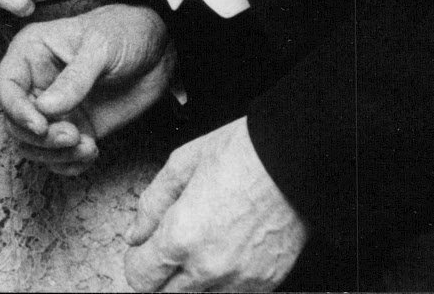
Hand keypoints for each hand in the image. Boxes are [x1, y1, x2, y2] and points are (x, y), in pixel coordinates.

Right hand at [0, 2, 172, 173]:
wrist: (160, 49)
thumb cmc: (124, 33)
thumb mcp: (100, 47)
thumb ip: (74, 79)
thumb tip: (45, 108)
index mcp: (31, 54)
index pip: (5, 87)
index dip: (15, 110)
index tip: (40, 125)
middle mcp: (36, 83)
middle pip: (14, 122)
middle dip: (40, 138)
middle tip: (73, 136)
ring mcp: (55, 109)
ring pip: (32, 145)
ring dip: (55, 154)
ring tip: (86, 146)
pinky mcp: (75, 128)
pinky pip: (57, 156)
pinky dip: (69, 164)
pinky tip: (91, 152)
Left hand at [124, 117, 307, 290]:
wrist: (298, 160)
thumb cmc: (242, 153)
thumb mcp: (182, 164)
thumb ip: (152, 204)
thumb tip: (135, 235)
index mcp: (181, 237)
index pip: (140, 277)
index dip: (136, 260)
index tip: (142, 248)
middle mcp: (209, 268)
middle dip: (159, 276)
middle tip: (166, 251)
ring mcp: (241, 281)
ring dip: (190, 284)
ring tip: (198, 251)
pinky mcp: (267, 283)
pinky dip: (220, 286)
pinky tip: (224, 256)